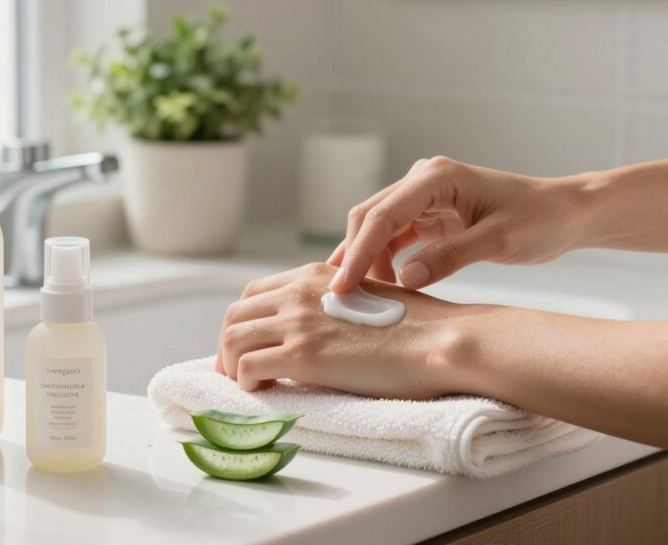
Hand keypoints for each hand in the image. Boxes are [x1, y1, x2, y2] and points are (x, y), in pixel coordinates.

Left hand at [215, 263, 470, 397]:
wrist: (440, 340)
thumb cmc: (418, 326)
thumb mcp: (366, 297)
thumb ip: (334, 304)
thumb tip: (321, 329)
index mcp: (313, 275)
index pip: (255, 293)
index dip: (244, 320)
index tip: (247, 343)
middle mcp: (298, 293)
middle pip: (235, 314)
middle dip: (227, 343)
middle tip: (234, 368)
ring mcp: (297, 323)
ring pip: (232, 339)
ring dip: (230, 364)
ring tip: (245, 384)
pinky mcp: (302, 356)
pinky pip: (247, 367)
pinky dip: (245, 382)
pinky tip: (262, 392)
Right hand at [326, 156, 589, 292]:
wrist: (566, 214)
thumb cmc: (541, 219)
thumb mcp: (500, 240)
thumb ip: (451, 257)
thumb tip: (405, 278)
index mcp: (437, 177)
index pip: (383, 215)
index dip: (358, 252)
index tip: (342, 286)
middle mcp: (423, 181)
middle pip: (369, 218)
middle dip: (353, 257)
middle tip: (341, 299)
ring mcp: (423, 198)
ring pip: (377, 230)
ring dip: (366, 261)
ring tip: (361, 299)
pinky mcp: (428, 216)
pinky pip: (393, 239)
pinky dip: (382, 262)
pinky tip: (380, 288)